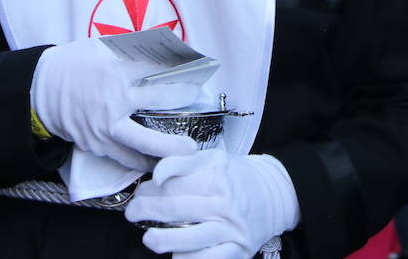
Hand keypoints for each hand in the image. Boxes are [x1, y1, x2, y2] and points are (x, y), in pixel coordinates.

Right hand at [31, 37, 199, 170]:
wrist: (40, 91)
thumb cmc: (72, 65)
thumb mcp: (98, 47)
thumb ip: (128, 48)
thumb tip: (161, 44)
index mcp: (113, 69)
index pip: (155, 67)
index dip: (178, 65)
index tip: (194, 65)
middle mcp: (112, 98)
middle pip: (159, 98)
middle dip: (183, 94)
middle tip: (197, 93)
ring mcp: (105, 124)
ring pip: (144, 140)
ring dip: (169, 145)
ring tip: (189, 149)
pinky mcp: (97, 143)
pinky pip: (125, 156)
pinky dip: (143, 161)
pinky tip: (160, 163)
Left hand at [126, 150, 299, 258]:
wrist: (274, 194)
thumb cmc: (236, 177)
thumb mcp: (212, 158)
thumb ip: (181, 161)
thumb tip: (157, 175)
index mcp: (216, 177)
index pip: (172, 185)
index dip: (148, 191)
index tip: (137, 195)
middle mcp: (224, 204)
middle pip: (176, 210)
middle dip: (147, 212)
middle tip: (132, 214)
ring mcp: (231, 229)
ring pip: (191, 238)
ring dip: (163, 240)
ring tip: (149, 239)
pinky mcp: (238, 250)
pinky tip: (175, 258)